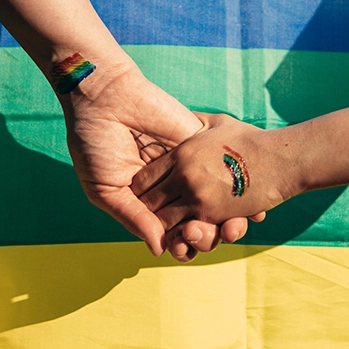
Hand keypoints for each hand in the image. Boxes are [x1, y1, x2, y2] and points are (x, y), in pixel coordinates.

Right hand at [61, 65, 249, 256]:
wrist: (106, 98)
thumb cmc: (96, 143)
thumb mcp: (106, 189)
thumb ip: (133, 218)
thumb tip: (160, 249)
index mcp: (146, 201)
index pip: (171, 232)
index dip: (181, 245)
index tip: (184, 251)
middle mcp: (171, 188)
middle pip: (197, 221)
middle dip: (205, 236)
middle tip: (203, 237)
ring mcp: (189, 167)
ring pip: (216, 203)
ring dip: (225, 221)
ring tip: (224, 228)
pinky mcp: (202, 145)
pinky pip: (227, 171)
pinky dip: (243, 192)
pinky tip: (252, 208)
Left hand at [132, 113, 300, 257]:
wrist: (281, 159)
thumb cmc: (251, 140)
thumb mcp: (217, 124)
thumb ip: (195, 122)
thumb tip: (182, 117)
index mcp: (181, 152)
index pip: (144, 178)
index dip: (143, 189)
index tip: (149, 195)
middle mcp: (183, 174)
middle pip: (147, 201)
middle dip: (149, 211)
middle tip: (155, 217)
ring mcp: (196, 195)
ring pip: (162, 221)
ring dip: (166, 227)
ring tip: (172, 227)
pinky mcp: (212, 214)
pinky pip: (185, 232)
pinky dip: (183, 236)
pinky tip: (188, 232)